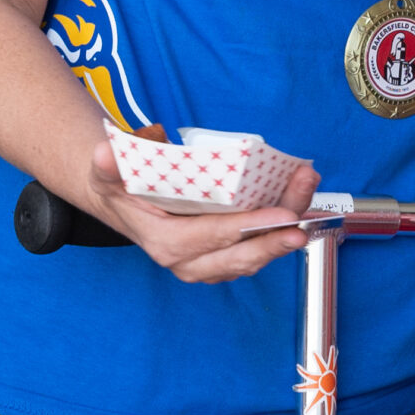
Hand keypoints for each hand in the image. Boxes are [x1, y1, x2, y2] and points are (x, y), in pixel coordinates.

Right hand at [80, 137, 321, 283]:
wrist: (125, 202)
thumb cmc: (122, 187)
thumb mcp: (109, 173)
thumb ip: (110, 165)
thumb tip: (106, 152)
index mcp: (167, 244)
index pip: (213, 240)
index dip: (250, 228)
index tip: (283, 216)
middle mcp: (191, 262)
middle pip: (244, 255)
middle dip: (279, 234)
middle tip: (307, 209)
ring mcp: (211, 263)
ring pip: (257, 253)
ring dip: (288, 225)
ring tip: (307, 188)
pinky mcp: (227, 255)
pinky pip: (259, 246)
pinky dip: (282, 224)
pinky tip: (300, 195)